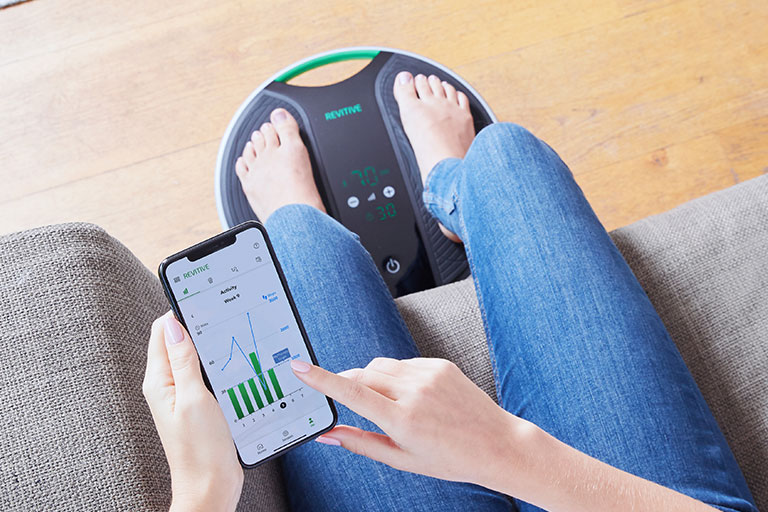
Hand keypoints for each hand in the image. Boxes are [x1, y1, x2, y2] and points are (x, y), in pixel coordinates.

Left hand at [143, 312, 242, 511]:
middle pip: (178, 341)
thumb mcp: (194, 398)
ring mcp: (183, 395)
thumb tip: (173, 326)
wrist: (211, 485)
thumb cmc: (200, 449)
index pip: (162, 332)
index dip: (180, 313)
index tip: (204, 301)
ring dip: (209, 345)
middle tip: (223, 315)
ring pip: (194, 357)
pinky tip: (234, 363)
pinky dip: (217, 364)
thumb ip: (183, 361)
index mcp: (159, 381)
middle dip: (197, 326)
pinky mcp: (199, 405)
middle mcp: (167, 385)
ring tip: (230, 335)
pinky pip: (205, 374)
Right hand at [290, 357, 535, 486]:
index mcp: (403, 419)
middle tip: (350, 401)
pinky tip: (415, 397)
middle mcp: (415, 391)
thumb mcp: (402, 460)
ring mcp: (429, 374)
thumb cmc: (450, 459)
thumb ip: (361, 443)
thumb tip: (328, 434)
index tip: (299, 367)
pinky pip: (405, 364)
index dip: (322, 379)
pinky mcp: (440, 364)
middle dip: (350, 384)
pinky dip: (398, 377)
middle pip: (363, 375)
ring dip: (374, 380)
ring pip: (381, 366)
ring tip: (391, 405)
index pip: (353, 393)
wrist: (496, 444)